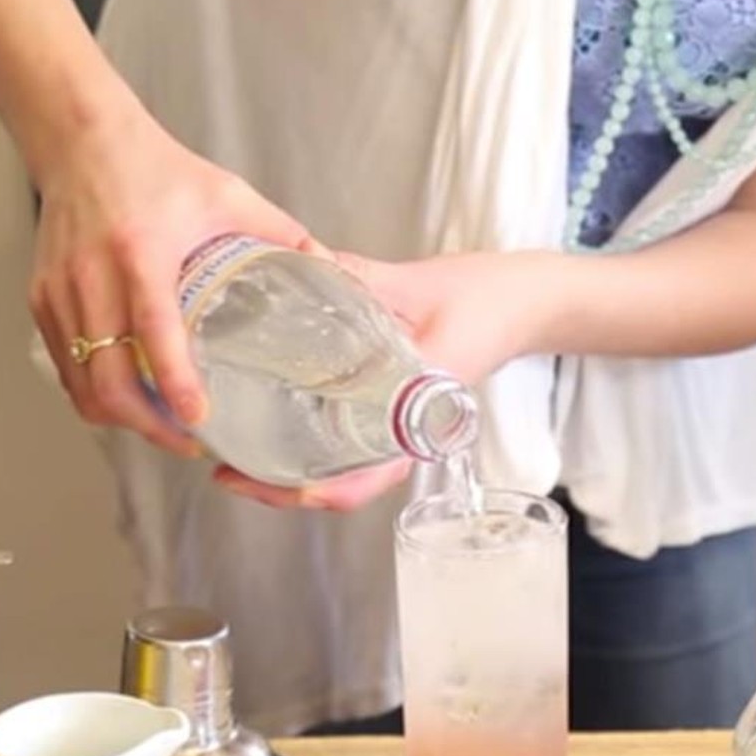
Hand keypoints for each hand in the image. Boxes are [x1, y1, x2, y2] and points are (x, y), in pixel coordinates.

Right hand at [29, 105, 315, 452]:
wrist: (82, 140)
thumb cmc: (158, 169)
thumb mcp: (227, 195)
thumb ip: (281, 234)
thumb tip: (331, 269)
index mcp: (141, 253)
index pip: (154, 331)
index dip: (175, 382)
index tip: (198, 418)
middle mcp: (93, 278)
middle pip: (108, 380)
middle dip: (148, 426)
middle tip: (187, 442)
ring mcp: (61, 293)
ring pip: (82, 384)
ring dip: (121, 417)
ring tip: (161, 427)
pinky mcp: (42, 299)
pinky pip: (65, 366)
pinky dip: (94, 393)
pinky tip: (129, 398)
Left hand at [214, 249, 564, 510]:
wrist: (530, 301)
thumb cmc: (487, 299)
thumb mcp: (418, 286)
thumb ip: (359, 279)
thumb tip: (303, 262)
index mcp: (420, 411)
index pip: (368, 477)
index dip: (314, 492)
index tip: (262, 484)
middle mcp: (410, 429)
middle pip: (345, 486)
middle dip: (282, 489)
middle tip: (225, 471)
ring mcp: (405, 423)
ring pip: (346, 471)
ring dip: (293, 473)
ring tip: (237, 458)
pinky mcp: (400, 406)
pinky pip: (354, 442)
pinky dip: (314, 445)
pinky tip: (277, 425)